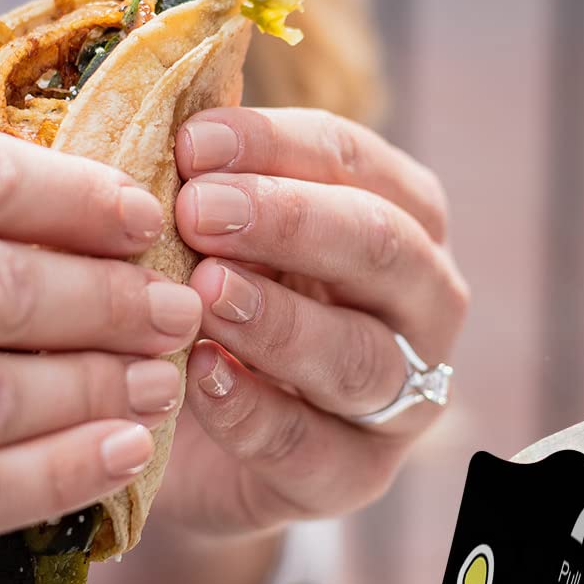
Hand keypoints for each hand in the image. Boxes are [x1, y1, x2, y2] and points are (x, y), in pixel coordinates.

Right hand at [0, 112, 201, 583]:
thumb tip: (54, 194)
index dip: (83, 201)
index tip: (145, 219)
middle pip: (4, 288)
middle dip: (115, 300)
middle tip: (178, 307)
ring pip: (0, 394)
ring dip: (103, 386)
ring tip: (162, 377)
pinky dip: (62, 473)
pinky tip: (122, 452)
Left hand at [161, 107, 468, 533]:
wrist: (187, 438)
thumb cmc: (207, 299)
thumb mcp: (212, 231)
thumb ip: (205, 179)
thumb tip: (160, 106)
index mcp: (400, 214)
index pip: (353, 160)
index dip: (275, 147)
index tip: (192, 142)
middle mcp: (423, 300)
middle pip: (383, 249)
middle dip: (290, 222)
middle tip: (199, 211)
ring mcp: (404, 396)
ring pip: (363, 356)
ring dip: (280, 319)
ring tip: (203, 293)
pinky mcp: (357, 477)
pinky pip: (317, 449)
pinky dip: (257, 413)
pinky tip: (201, 380)